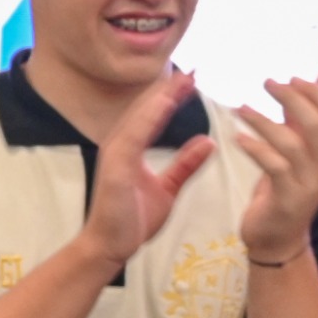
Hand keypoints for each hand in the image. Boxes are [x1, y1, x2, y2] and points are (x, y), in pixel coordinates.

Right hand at [77, 71, 216, 270]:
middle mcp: (119, 147)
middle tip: (191, 71)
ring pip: (138, 119)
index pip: (152, 117)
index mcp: (130, 150)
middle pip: (144, 111)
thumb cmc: (132, 220)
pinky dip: (148, 118)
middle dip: (167, 90)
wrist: (110, 246)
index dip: (171, 98)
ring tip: (181, 80)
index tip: (192, 81)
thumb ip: (185, 164)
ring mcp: (114, 156)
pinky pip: (133, 137)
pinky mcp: (115, 168)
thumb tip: (207, 141)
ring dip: (159, 98)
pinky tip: (164, 103)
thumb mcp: (168, 189)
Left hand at [234, 76, 317, 263]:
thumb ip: (295, 130)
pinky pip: (274, 166)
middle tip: (266, 83)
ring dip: (264, 120)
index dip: (316, 93)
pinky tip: (237, 138)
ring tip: (240, 108)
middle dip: (292, 98)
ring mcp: (309, 183)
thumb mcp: (293, 158)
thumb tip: (290, 94)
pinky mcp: (288, 198)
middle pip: (317, 123)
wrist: (276, 240)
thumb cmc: (281, 193)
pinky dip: (255, 148)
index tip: (292, 77)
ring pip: (293, 142)